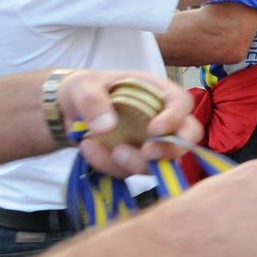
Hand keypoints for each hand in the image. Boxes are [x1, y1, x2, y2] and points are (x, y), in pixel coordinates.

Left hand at [56, 69, 203, 176]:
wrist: (69, 112)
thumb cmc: (84, 90)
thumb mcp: (82, 85)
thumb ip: (92, 101)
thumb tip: (107, 127)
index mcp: (157, 92)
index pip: (181, 103)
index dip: (175, 118)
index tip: (154, 130)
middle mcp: (162, 118)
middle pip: (187, 136)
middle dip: (172, 149)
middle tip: (147, 153)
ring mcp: (152, 142)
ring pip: (164, 161)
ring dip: (138, 163)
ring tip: (111, 152)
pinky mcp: (136, 160)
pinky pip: (133, 171)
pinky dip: (112, 167)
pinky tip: (90, 149)